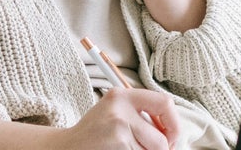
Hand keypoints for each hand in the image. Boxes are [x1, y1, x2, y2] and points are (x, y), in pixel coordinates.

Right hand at [0, 88, 179, 149]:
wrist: (66, 147)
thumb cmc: (95, 133)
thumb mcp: (116, 113)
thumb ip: (142, 115)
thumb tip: (174, 133)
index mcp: (123, 94)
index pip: (164, 103)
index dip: (174, 123)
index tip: (172, 137)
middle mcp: (120, 107)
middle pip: (160, 137)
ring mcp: (117, 127)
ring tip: (125, 149)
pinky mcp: (116, 144)